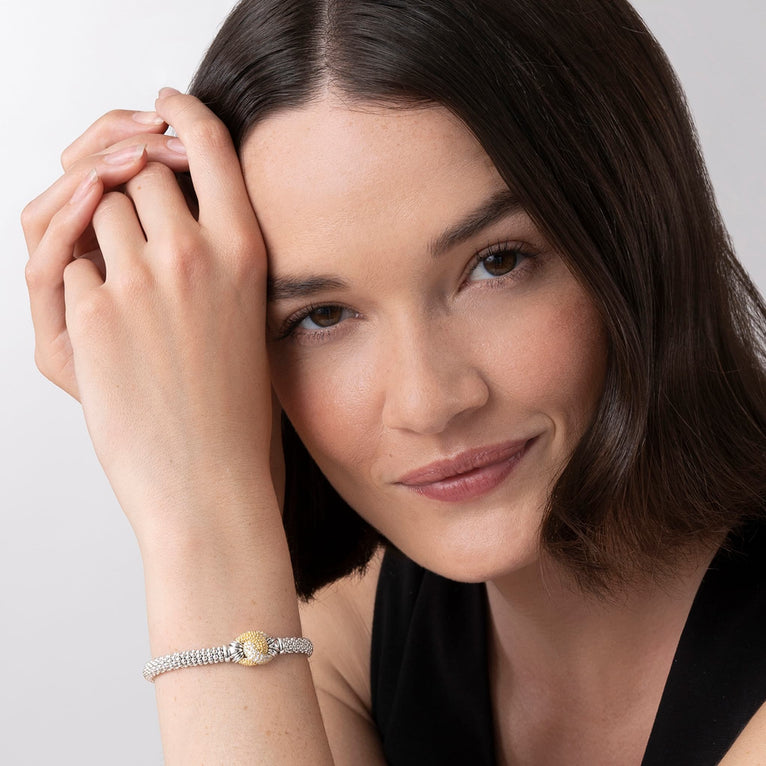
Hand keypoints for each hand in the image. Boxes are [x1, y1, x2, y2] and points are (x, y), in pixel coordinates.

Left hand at [23, 92, 273, 544]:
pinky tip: (99, 313)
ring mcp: (140, 281)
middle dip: (121, 179)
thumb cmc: (235, 407)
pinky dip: (72, 275)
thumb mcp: (246, 315)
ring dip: (90, 226)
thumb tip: (149, 192)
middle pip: (135, 169)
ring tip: (107, 265)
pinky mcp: (91, 315)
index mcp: (246, 252)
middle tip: (117, 199)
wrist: (212, 481)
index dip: (179, 109)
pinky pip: (64, 258)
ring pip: (92, 207)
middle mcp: (195, 253)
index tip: (161, 103)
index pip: (208, 143)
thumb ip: (212, 251)